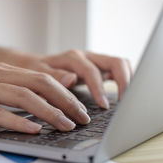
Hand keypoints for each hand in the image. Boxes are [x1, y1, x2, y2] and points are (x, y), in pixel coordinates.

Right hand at [0, 63, 90, 132]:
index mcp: (2, 69)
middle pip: (39, 84)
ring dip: (48, 112)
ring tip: (65, 125)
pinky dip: (17, 121)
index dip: (65, 92)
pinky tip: (32, 129)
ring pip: (23, 96)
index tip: (81, 108)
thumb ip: (8, 89)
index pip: (42, 77)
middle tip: (82, 117)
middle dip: (65, 101)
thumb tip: (35, 103)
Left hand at [11, 50, 131, 108]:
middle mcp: (86, 56)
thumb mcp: (38, 74)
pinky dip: (125, 81)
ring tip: (130, 100)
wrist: (32, 65)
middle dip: (124, 81)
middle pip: (115, 61)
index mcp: (72, 58)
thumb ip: (54, 77)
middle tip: (125, 102)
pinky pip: (117, 70)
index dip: (99, 88)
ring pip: (120, 64)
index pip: (92, 70)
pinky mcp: (98, 68)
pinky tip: (126, 96)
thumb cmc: (35, 72)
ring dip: (128, 80)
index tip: (103, 106)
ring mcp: (94, 61)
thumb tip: (71, 79)